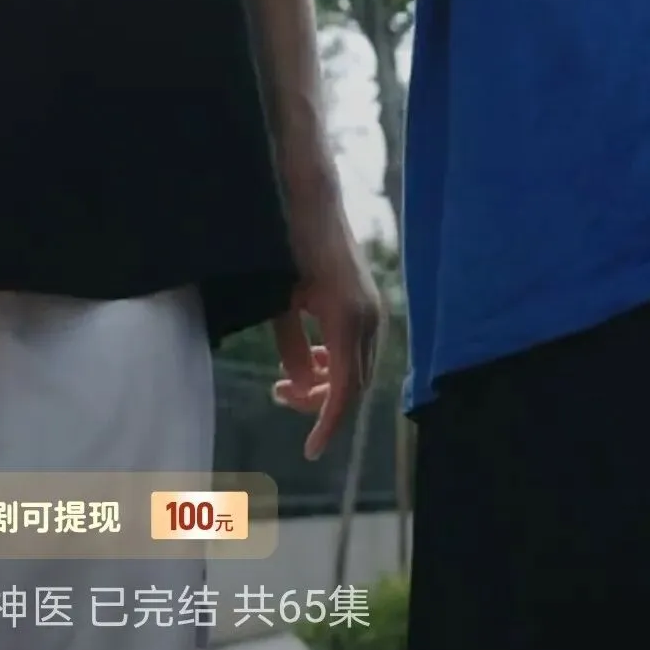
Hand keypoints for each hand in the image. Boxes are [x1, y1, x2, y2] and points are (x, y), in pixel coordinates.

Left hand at [272, 216, 383, 458]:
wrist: (312, 199)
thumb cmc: (290, 244)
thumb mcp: (280, 299)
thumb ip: (289, 347)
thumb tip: (296, 385)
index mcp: (348, 321)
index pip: (343, 391)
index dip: (327, 425)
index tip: (309, 450)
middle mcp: (369, 319)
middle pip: (352, 385)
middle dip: (318, 402)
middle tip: (277, 395)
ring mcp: (372, 311)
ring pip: (356, 368)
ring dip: (325, 382)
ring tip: (285, 381)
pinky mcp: (368, 303)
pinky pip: (357, 348)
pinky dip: (334, 362)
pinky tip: (308, 357)